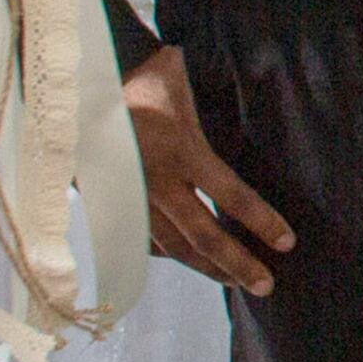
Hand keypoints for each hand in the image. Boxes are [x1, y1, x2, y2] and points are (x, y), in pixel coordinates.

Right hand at [124, 47, 294, 294]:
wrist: (76, 82)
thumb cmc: (139, 75)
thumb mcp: (180, 85)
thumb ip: (205, 112)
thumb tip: (247, 106)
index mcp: (180, 149)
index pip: (230, 195)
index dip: (261, 222)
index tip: (286, 243)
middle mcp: (155, 181)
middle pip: (203, 236)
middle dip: (237, 264)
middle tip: (265, 287)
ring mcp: (131, 197)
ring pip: (173, 245)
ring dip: (206, 267)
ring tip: (234, 281)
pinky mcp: (112, 203)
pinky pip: (146, 238)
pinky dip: (171, 253)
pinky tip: (190, 260)